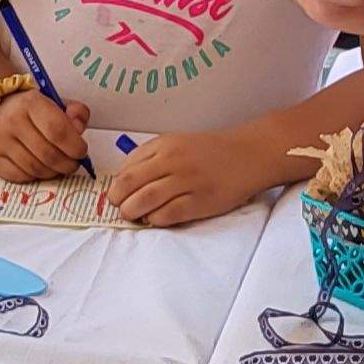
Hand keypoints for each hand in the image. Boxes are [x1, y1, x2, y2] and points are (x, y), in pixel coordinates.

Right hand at [0, 89, 88, 182]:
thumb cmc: (32, 110)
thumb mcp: (56, 103)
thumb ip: (76, 113)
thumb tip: (79, 129)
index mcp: (31, 103)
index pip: (57, 130)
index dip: (75, 146)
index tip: (82, 151)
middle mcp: (12, 121)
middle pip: (48, 154)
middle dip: (68, 164)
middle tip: (74, 163)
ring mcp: (0, 142)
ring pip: (36, 169)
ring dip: (54, 172)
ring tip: (59, 166)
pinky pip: (22, 177)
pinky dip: (36, 176)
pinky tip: (41, 167)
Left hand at [104, 129, 276, 227]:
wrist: (247, 155)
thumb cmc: (210, 152)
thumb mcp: (177, 144)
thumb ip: (152, 157)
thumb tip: (125, 180)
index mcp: (164, 145)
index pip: (126, 166)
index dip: (116, 184)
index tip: (116, 194)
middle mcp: (172, 160)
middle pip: (129, 183)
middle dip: (118, 200)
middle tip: (119, 207)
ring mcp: (186, 181)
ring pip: (145, 200)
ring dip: (132, 211)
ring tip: (133, 215)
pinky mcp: (200, 201)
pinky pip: (168, 214)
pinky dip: (155, 219)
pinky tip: (154, 219)